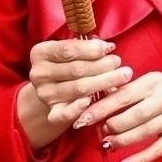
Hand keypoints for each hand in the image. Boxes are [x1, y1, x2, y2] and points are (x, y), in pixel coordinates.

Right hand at [18, 36, 131, 151]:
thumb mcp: (71, 52)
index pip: (67, 50)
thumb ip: (85, 48)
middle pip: (76, 70)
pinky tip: (94, 100)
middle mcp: (38, 74)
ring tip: (122, 76)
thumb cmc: (68, 66)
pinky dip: (80, 107)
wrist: (53, 92)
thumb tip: (108, 47)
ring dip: (104, 82)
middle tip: (119, 63)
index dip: (91, 49)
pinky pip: (67, 113)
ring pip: (79, 88)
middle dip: (102, 65)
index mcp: (40, 53)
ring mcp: (45, 95)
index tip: (110, 48)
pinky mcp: (52, 113)